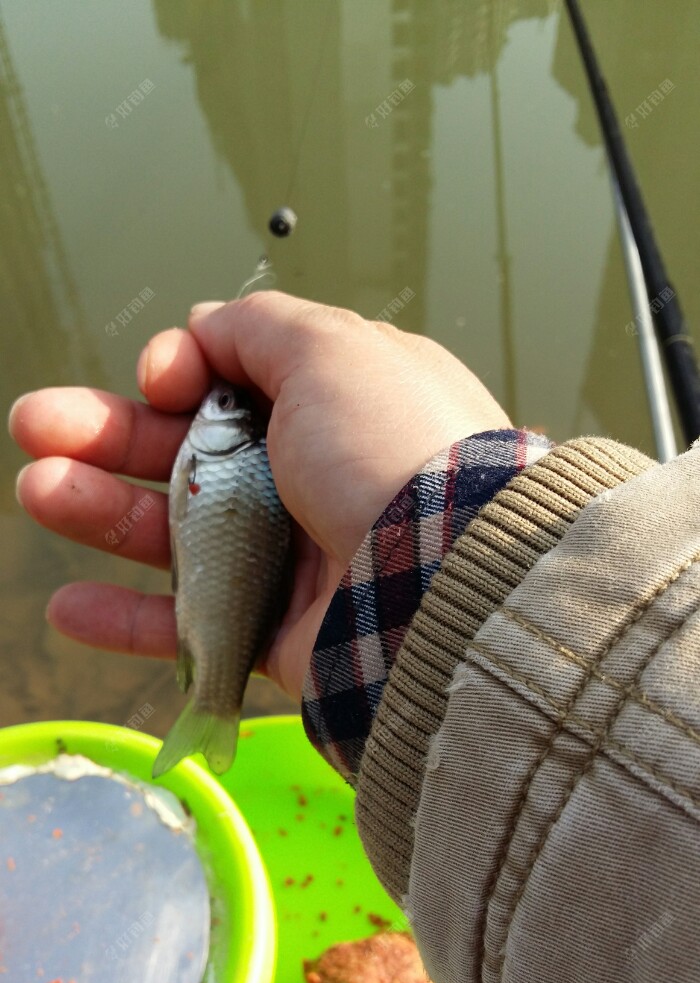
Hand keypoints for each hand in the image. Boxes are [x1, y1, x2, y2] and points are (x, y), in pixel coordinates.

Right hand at [9, 293, 508, 701]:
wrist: (444, 580)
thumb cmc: (397, 454)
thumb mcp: (332, 349)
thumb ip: (260, 328)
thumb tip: (207, 325)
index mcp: (333, 404)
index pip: (233, 381)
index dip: (181, 371)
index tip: (163, 381)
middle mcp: (312, 476)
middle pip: (187, 452)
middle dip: (106, 433)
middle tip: (38, 425)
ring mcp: (292, 556)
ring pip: (176, 533)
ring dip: (100, 511)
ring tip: (39, 490)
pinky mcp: (275, 631)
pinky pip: (189, 625)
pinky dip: (127, 619)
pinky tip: (71, 606)